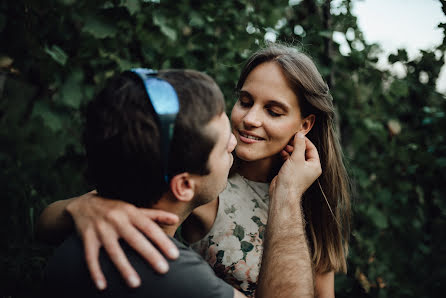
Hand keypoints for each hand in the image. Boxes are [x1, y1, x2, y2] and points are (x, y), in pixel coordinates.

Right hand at [65, 191, 179, 289]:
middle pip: (135, 239)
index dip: (162, 241)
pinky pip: (90, 257)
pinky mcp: (87, 238)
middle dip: (149, 254)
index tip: (174, 255)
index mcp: (131, 212)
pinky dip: (95, 272)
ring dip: (124, 267)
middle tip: (163, 269)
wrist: (83, 203)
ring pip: (114, 250)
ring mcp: (101, 229)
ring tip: (136, 284)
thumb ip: (155, 215)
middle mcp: (116, 220)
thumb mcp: (134, 208)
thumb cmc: (115, 208)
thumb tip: (176, 219)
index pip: (150, 228)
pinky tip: (102, 286)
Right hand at [271, 132, 321, 195]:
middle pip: (304, 151)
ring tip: (284, 145)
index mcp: (314, 166)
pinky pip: (290, 160)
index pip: (312, 148)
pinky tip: (281, 151)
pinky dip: (286, 155)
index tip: (297, 134)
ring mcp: (299, 170)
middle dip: (296, 144)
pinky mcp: (291, 172)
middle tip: (289, 139)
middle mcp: (308, 168)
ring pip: (296, 155)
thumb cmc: (292, 179)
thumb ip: (299, 145)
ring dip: (290, 149)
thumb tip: (300, 134)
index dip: (304, 140)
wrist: (282, 193)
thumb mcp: (297, 158)